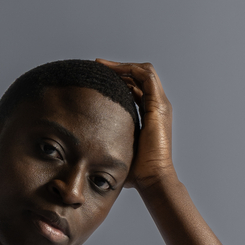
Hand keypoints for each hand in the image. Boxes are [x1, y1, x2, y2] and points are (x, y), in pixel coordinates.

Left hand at [96, 60, 176, 192]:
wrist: (152, 178)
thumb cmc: (137, 172)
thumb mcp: (119, 149)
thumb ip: (109, 143)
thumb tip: (85, 149)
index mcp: (149, 115)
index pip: (136, 89)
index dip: (118, 80)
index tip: (97, 79)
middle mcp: (157, 107)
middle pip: (140, 77)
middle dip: (119, 69)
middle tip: (97, 66)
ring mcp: (160, 105)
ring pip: (144, 72)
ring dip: (122, 66)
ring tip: (102, 65)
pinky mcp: (158, 105)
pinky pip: (147, 76)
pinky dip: (129, 69)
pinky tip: (111, 71)